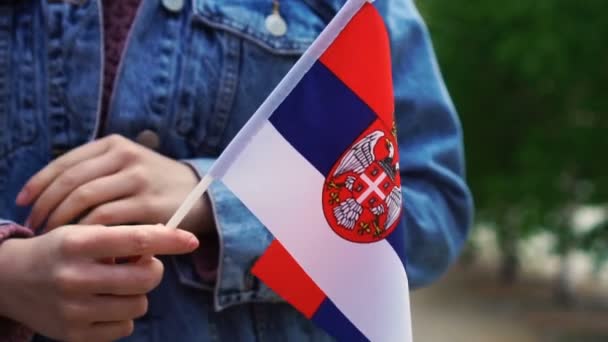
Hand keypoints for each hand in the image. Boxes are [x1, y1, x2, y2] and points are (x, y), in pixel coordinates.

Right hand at [0, 224, 197, 341]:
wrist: (10, 280)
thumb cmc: (59, 251)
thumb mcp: (84, 233)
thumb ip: (123, 238)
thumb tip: (168, 240)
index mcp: (79, 243)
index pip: (137, 240)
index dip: (170, 241)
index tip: (192, 240)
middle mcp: (74, 277)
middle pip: (146, 278)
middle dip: (152, 270)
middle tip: (138, 264)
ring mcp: (73, 310)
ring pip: (139, 305)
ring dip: (136, 294)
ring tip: (115, 284)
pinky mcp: (74, 335)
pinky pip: (125, 327)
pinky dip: (122, 315)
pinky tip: (103, 303)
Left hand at [17, 134, 212, 234]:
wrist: (202, 195)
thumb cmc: (155, 184)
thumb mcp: (127, 165)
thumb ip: (95, 170)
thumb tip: (48, 193)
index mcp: (115, 144)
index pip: (65, 162)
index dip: (38, 183)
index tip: (22, 203)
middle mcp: (126, 156)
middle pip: (71, 182)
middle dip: (46, 207)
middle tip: (35, 227)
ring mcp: (138, 179)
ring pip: (85, 200)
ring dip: (62, 222)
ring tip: (53, 237)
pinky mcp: (149, 204)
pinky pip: (107, 219)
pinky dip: (89, 233)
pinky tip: (82, 242)